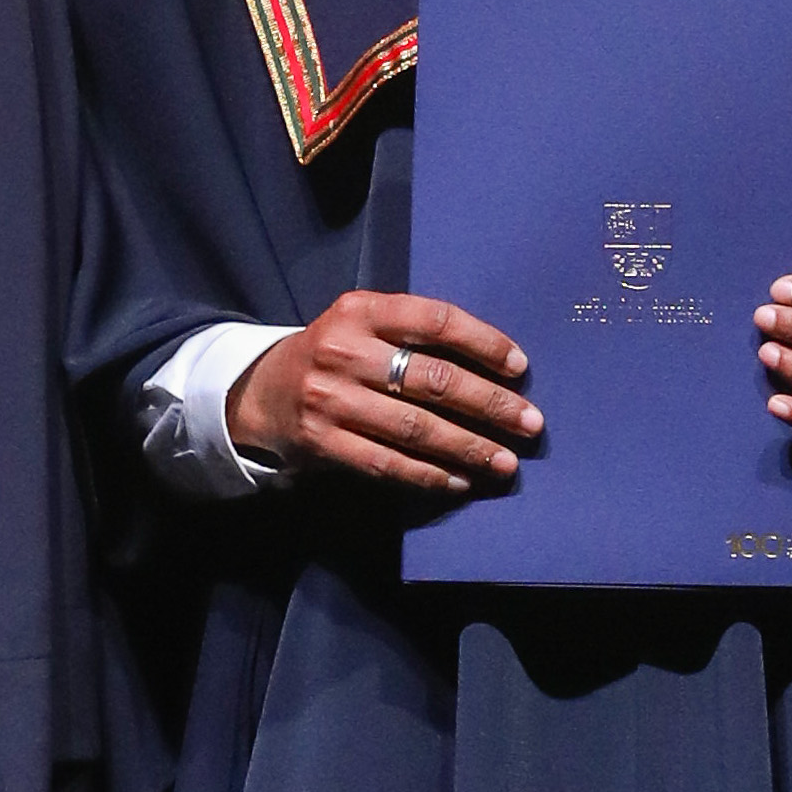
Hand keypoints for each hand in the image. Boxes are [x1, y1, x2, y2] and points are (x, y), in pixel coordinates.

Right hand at [229, 293, 537, 500]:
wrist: (261, 391)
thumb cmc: (334, 354)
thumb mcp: (363, 324)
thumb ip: (414, 334)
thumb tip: (495, 367)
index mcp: (361, 311)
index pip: (435, 320)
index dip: (483, 343)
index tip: (519, 367)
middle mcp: (344, 351)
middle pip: (432, 380)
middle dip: (489, 404)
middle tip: (530, 423)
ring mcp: (331, 400)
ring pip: (415, 428)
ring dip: (468, 447)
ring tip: (505, 461)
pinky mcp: (323, 443)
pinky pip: (387, 463)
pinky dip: (429, 475)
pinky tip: (460, 481)